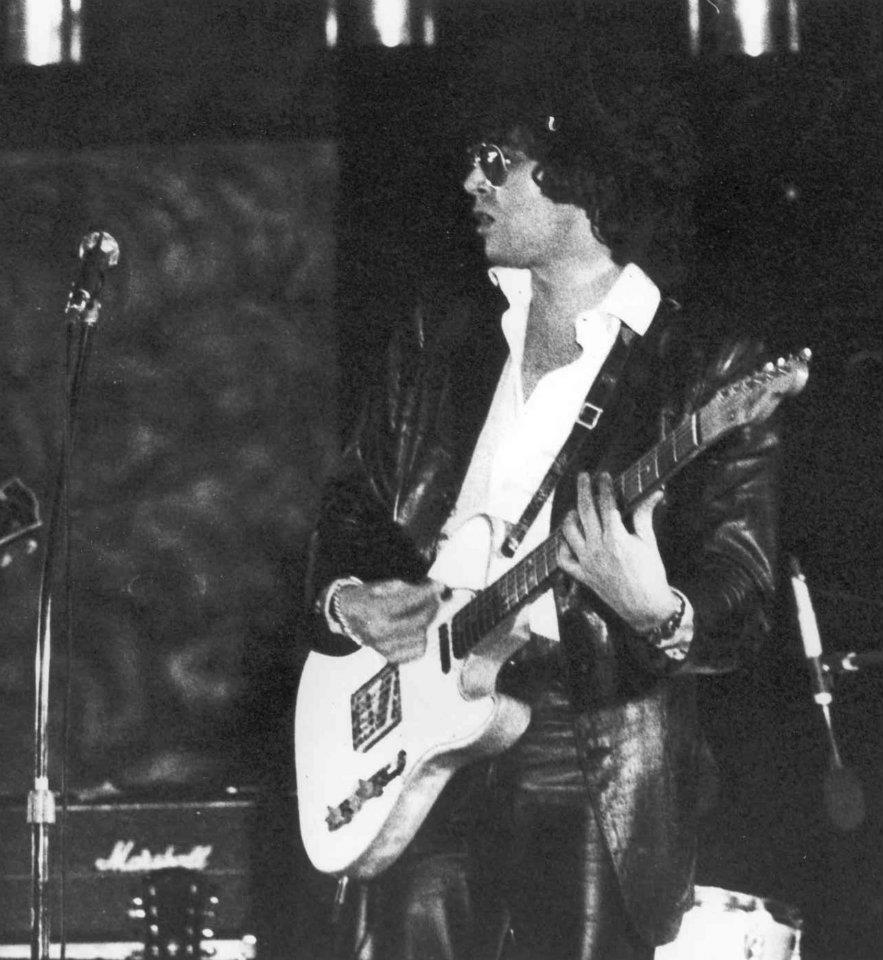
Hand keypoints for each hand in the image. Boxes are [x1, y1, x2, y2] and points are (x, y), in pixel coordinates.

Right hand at [335, 578, 447, 662]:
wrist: (347, 616)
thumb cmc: (366, 598)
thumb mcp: (381, 585)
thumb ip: (406, 588)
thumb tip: (432, 590)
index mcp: (373, 611)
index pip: (407, 601)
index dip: (426, 592)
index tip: (439, 586)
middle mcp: (378, 632)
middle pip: (418, 620)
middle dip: (432, 605)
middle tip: (437, 596)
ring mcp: (384, 648)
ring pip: (421, 635)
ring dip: (428, 621)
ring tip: (425, 610)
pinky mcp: (391, 657)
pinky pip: (418, 651)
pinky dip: (423, 638)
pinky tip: (419, 627)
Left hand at [558, 472, 679, 631]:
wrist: (646, 608)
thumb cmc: (651, 574)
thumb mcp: (649, 542)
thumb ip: (645, 515)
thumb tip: (656, 492)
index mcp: (616, 538)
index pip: (606, 504)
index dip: (604, 486)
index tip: (603, 475)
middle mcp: (597, 548)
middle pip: (585, 511)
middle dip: (583, 490)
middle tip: (582, 477)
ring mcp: (587, 562)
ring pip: (569, 532)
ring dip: (569, 517)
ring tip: (574, 508)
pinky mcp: (583, 576)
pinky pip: (564, 560)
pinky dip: (561, 547)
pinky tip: (567, 538)